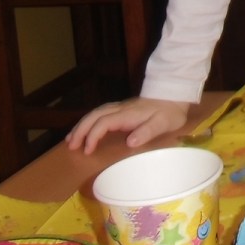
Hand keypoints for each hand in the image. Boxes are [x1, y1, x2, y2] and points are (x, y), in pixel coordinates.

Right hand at [65, 97, 190, 153]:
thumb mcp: (163, 123)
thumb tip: (130, 141)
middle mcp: (120, 109)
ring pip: (95, 113)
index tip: (87, 150)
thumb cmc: (169, 112)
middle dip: (80, 130)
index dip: (93, 136)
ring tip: (70, 140)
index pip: (104, 122)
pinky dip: (88, 122)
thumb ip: (147, 131)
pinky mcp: (121, 109)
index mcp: (128, 114)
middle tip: (70, 146)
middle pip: (94, 116)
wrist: (174, 95)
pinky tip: (84, 130)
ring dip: (81, 126)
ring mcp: (120, 107)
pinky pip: (100, 114)